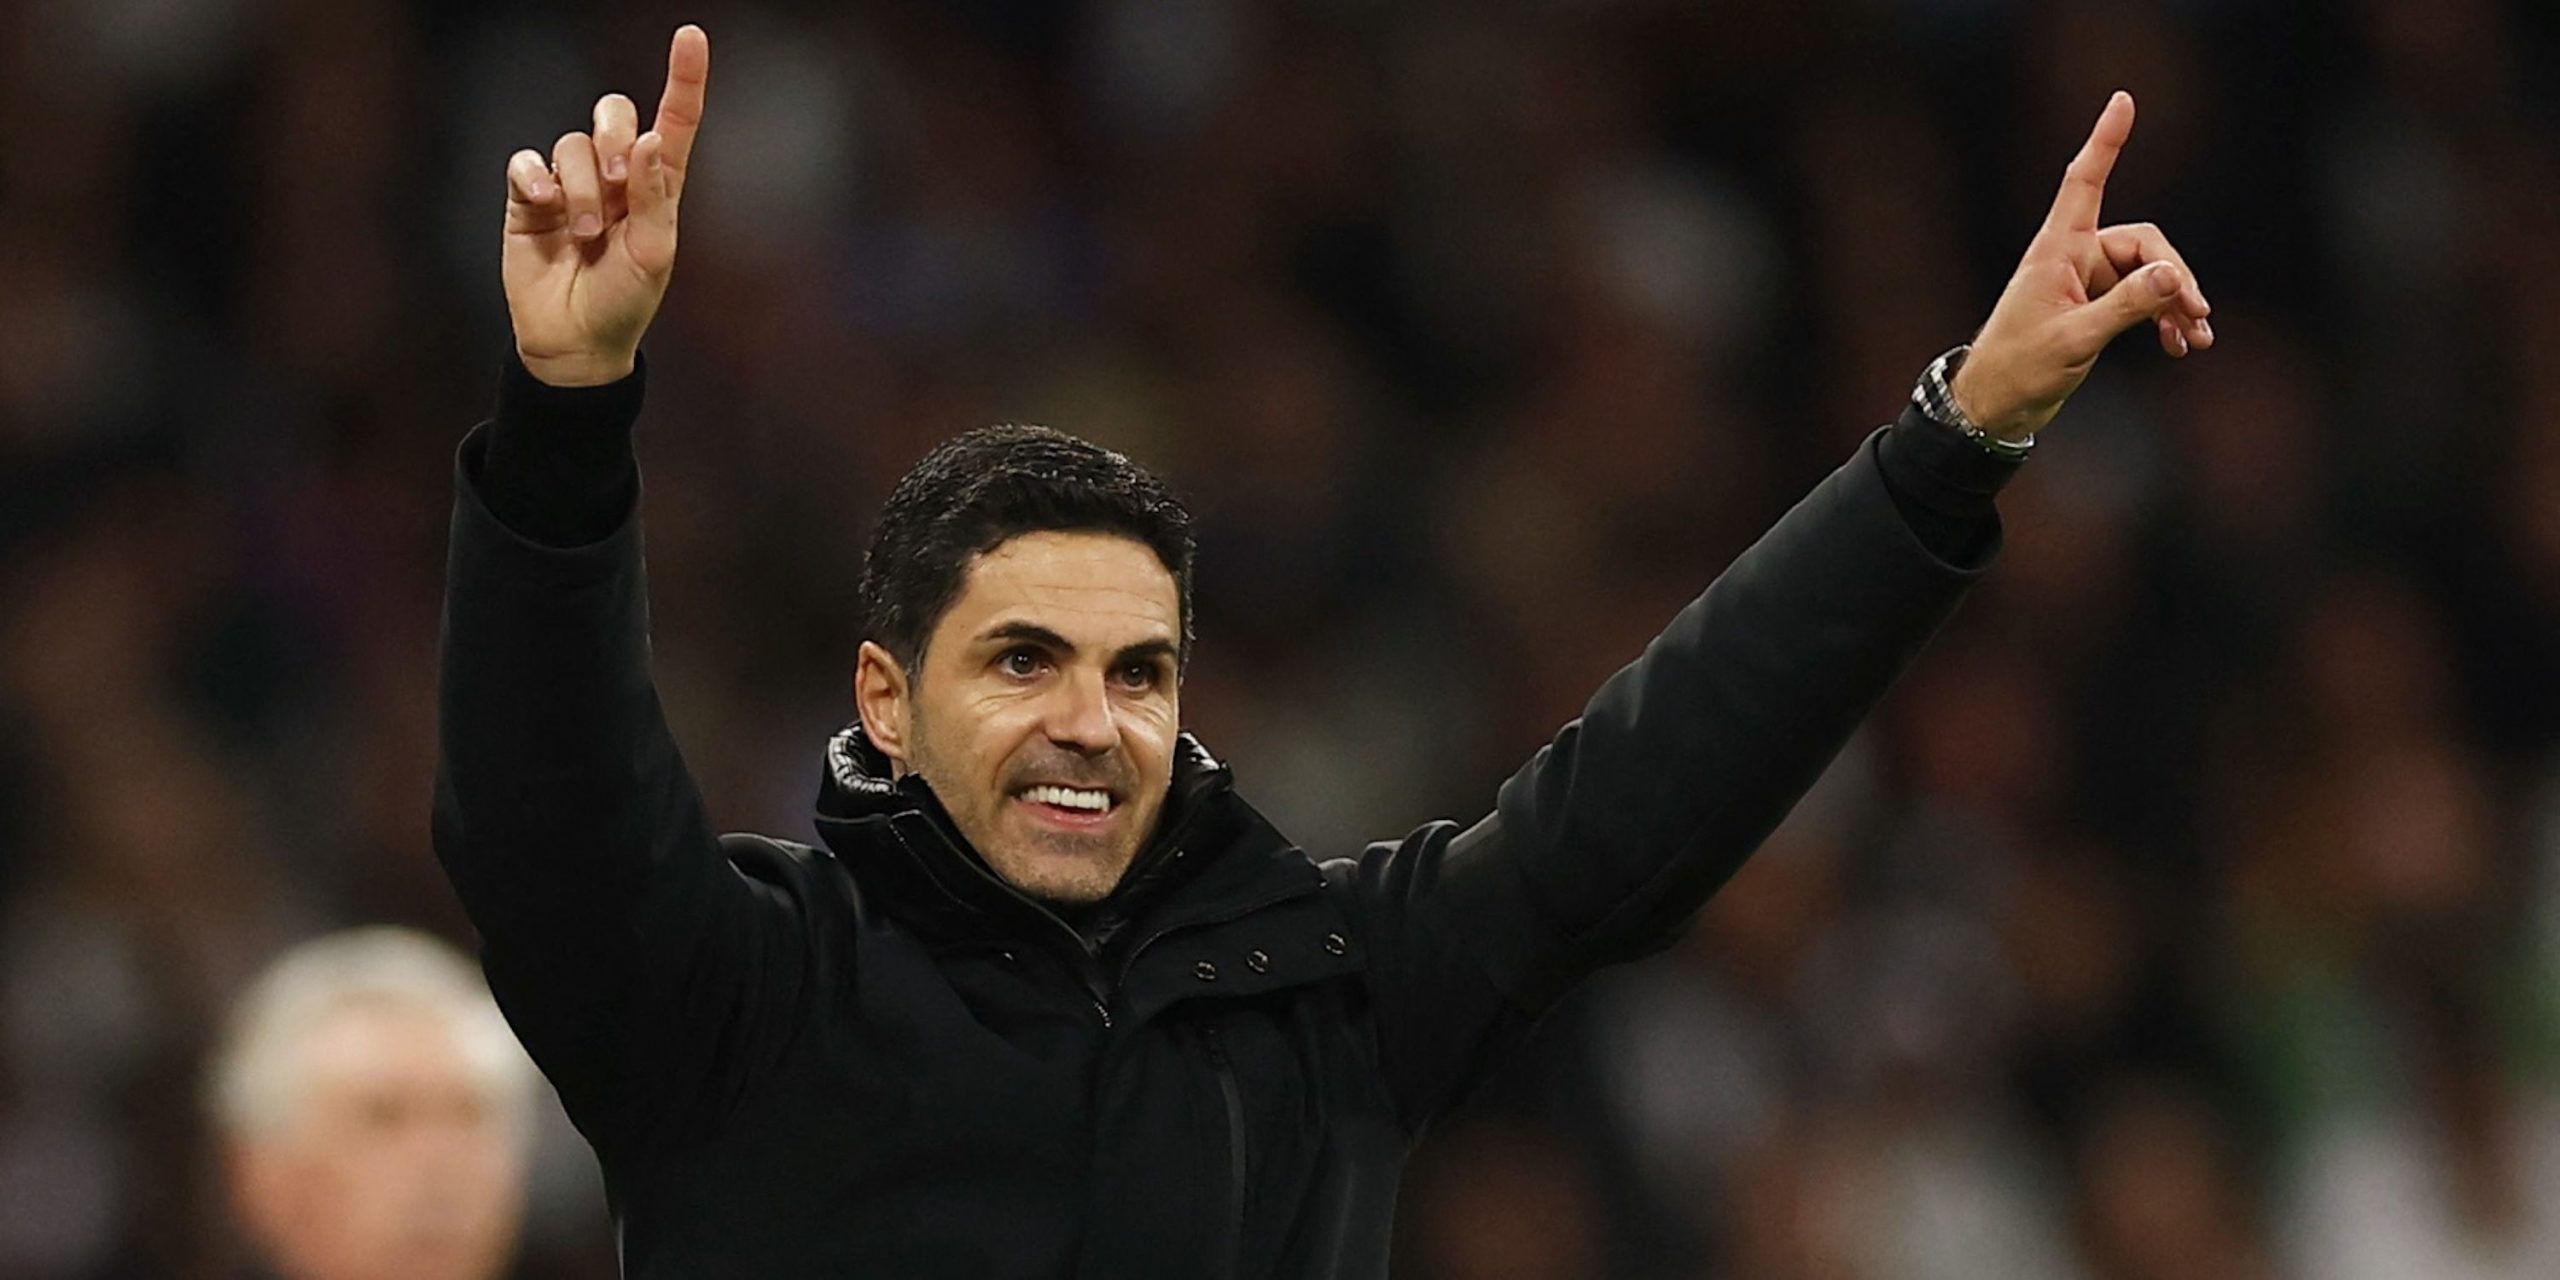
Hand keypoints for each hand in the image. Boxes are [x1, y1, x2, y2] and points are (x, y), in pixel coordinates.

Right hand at [502, 25, 709, 387]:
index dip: (683, 78)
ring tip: (585, 232)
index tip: (691, 36)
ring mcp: (570, 184)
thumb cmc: (624, 302)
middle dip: (616, 138)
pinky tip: (543, 206)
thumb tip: (653, 138)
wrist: (575, 340)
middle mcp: (616, 176)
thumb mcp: (653, 254)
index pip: (675, 121)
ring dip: (581, 186)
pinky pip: (526, 161)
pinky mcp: (528, 198)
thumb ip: (654, 196)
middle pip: (615, 114)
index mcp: (658, 187)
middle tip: (621, 182)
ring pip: (572, 144)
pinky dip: (534, 179)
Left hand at [1952, 92, 2212, 440]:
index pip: (2085, 181)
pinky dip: (2164, 318)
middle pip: (2143, 243)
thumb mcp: (2075, 339)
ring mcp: (2086, 282)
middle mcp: (2073, 257)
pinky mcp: (2095, 307)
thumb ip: (2125, 307)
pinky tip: (2182, 345)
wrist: (1995, 407)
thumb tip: (2172, 275)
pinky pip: (2141, 299)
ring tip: (2199, 337)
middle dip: (2174, 277)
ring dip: (2176, 302)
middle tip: (2196, 315)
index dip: (2106, 141)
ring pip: (2149, 274)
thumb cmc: (2018, 368)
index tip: (2123, 100)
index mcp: (2057, 249)